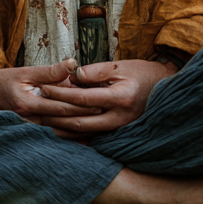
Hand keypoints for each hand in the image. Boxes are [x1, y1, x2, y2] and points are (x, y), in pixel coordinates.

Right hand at [0, 58, 104, 126]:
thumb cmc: (7, 80)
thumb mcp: (26, 71)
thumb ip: (50, 71)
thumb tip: (73, 64)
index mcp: (28, 103)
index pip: (60, 105)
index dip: (81, 104)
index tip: (99, 102)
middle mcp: (29, 119)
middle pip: (62, 120)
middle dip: (84, 118)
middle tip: (105, 113)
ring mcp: (29, 128)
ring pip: (58, 130)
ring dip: (78, 129)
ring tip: (98, 125)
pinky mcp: (30, 131)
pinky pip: (52, 134)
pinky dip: (67, 134)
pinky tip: (81, 135)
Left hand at [38, 58, 176, 137]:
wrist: (164, 88)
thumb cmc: (141, 72)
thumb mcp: (119, 66)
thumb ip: (95, 72)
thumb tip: (72, 77)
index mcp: (120, 97)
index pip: (82, 98)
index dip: (61, 93)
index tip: (44, 87)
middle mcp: (120, 117)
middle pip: (81, 122)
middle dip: (57, 116)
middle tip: (37, 110)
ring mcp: (120, 128)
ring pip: (86, 134)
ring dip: (63, 130)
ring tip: (43, 123)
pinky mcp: (118, 133)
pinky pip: (93, 137)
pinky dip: (76, 135)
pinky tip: (61, 131)